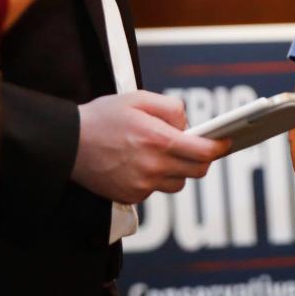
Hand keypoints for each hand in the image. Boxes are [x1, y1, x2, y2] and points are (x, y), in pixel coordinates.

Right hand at [72, 91, 230, 204]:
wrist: (67, 144)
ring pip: (178, 183)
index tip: (227, 142)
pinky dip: (157, 178)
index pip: (204, 152)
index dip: (220, 147)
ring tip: (165, 153)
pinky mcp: (131, 196)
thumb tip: (188, 125)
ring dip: (179, 170)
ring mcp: (142, 184)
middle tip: (198, 147)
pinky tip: (142, 163)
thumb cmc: (104, 117)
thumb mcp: (139, 99)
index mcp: (159, 140)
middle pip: (197, 171)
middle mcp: (153, 166)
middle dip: (202, 159)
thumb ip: (171, 108)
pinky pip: (156, 189)